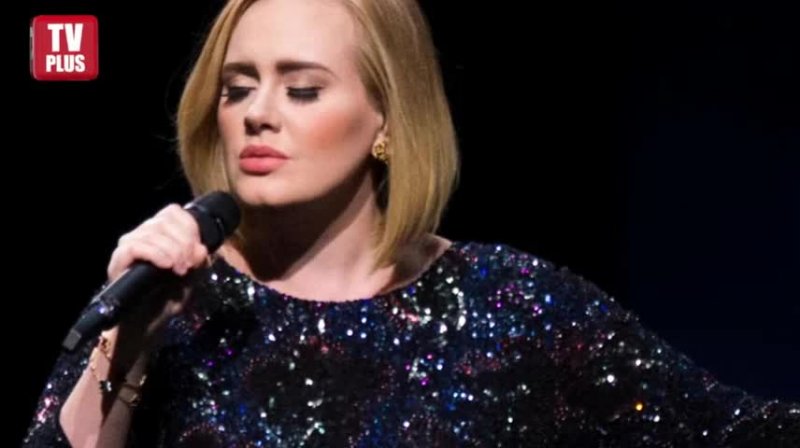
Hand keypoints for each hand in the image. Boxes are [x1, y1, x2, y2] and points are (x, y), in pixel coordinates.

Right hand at [106, 204, 209, 339]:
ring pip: (151, 232)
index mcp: (161, 233)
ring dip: (173, 250)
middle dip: (184, 241)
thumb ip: (199, 262)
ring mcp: (128, 246)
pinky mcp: (118, 261)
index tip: (199, 249)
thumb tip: (203, 249)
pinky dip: (155, 253)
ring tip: (181, 269)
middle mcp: (142, 234)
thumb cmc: (169, 298)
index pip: (173, 212)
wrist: (148, 325)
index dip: (190, 226)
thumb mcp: (192, 278)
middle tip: (190, 264)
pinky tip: (167, 266)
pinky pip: (135, 246)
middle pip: (164, 220)